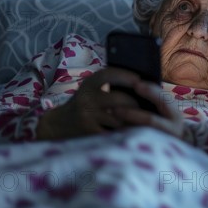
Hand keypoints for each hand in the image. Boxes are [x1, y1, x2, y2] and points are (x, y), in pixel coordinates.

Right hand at [37, 67, 182, 139]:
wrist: (59, 125)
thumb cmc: (86, 104)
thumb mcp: (93, 90)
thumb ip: (112, 86)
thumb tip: (145, 86)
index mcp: (90, 83)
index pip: (109, 74)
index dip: (125, 76)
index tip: (139, 80)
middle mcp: (86, 98)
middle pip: (120, 99)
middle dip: (136, 104)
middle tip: (149, 108)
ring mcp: (87, 116)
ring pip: (120, 118)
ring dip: (133, 120)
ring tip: (146, 121)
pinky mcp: (89, 132)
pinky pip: (113, 133)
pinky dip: (125, 133)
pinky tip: (133, 133)